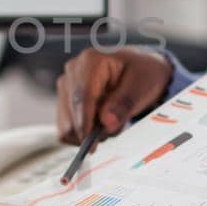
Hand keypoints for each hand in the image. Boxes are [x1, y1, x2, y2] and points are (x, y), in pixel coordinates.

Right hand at [55, 46, 173, 143]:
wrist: (139, 71)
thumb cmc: (142, 75)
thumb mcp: (142, 86)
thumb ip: (124, 104)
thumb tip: (107, 123)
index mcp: (91, 61)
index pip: (82, 97)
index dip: (85, 123)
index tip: (91, 145)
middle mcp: (72, 70)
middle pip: (72, 112)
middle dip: (91, 128)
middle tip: (116, 126)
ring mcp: (66, 85)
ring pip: (66, 124)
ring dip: (88, 131)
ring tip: (110, 121)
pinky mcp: (63, 99)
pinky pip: (66, 128)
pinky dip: (83, 132)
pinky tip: (99, 123)